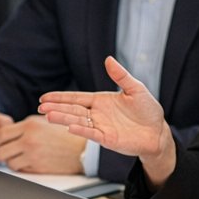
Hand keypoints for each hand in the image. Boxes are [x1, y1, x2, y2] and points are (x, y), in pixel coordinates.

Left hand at [0, 115, 86, 173]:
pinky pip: (20, 170)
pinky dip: (21, 167)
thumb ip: (23, 126)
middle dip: (1, 152)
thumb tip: (3, 132)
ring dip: (11, 161)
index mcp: (29, 126)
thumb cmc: (63, 134)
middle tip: (7, 151)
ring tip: (19, 156)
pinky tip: (28, 161)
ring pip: (8, 163)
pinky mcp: (38, 168)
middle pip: (0, 151)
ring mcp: (33, 156)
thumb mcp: (43, 121)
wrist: (82, 149)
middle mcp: (29, 141)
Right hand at [38, 57, 171, 164]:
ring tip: (48, 116)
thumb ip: (121, 76)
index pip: (76, 98)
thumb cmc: (148, 111)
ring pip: (78, 121)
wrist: (158, 132)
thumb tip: (108, 59)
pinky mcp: (108, 139)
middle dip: (56, 108)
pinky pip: (92, 134)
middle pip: (72, 109)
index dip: (60, 97)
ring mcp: (101, 127)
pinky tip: (70, 127)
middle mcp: (97, 114)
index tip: (44, 97)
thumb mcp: (135, 89)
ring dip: (63, 118)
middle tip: (40, 107)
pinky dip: (81, 131)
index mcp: (100, 101)